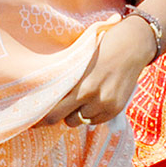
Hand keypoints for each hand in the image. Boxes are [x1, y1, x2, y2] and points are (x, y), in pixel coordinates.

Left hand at [39, 14, 157, 126]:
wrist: (133, 45)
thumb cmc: (101, 47)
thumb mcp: (79, 60)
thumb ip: (65, 79)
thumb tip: (45, 96)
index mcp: (78, 82)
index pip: (52, 110)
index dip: (39, 116)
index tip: (31, 119)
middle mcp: (90, 96)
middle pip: (62, 119)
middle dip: (55, 116)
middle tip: (50, 111)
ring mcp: (104, 104)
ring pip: (78, 121)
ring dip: (75, 113)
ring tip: (80, 98)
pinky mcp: (115, 109)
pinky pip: (94, 121)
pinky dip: (91, 113)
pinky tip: (95, 99)